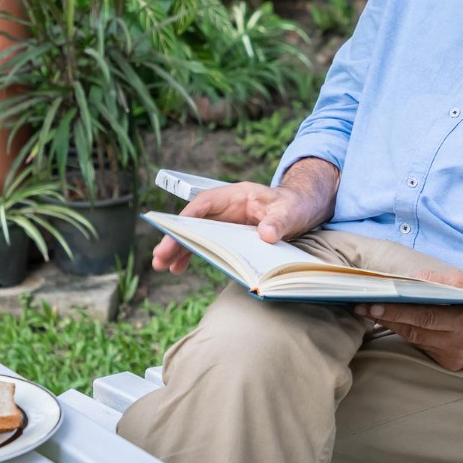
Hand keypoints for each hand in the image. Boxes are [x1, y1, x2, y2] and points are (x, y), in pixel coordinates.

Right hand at [150, 178, 333, 273]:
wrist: (303, 208)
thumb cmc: (295, 205)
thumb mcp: (290, 212)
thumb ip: (278, 221)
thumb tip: (266, 234)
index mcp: (237, 195)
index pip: (205, 204)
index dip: (187, 218)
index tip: (172, 232)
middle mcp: (226, 207)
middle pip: (195, 221)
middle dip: (175, 237)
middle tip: (159, 257)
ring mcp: (226, 221)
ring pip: (196, 233)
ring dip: (179, 248)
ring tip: (162, 266)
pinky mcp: (229, 234)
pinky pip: (206, 243)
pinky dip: (193, 253)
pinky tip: (180, 267)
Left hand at [354, 269, 462, 370]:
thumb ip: (435, 280)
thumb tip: (402, 281)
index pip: (422, 317)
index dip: (395, 312)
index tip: (370, 304)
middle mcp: (460, 345)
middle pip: (413, 331)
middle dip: (385, 318)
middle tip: (360, 305)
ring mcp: (455, 358)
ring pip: (415, 340)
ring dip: (393, 325)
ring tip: (371, 310)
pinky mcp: (451, 364)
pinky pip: (423, 346)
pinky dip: (409, 332)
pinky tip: (393, 321)